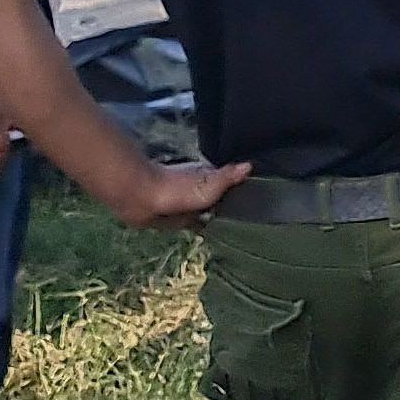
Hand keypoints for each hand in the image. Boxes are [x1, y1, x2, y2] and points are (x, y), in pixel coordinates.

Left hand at [107, 156, 251, 228]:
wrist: (140, 198)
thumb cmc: (176, 188)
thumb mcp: (210, 183)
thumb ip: (230, 176)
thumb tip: (251, 165)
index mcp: (207, 177)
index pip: (230, 185)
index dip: (242, 193)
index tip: (258, 204)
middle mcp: (198, 188)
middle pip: (219, 199)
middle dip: (229, 207)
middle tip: (248, 224)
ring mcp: (186, 204)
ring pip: (207, 212)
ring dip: (215, 218)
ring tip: (233, 232)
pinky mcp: (174, 218)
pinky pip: (193, 224)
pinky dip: (201, 227)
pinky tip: (210, 235)